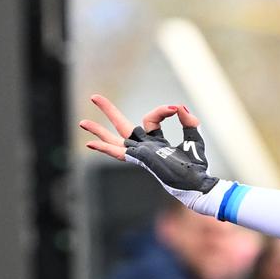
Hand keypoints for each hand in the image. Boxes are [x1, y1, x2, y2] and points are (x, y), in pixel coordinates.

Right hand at [80, 95, 230, 216]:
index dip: (161, 111)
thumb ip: (188, 122)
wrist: (197, 182)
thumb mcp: (193, 139)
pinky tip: (89, 144)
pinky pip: (120, 152)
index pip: (150, 119)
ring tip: (82, 122)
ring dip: (98, 130)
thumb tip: (179, 107)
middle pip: (122, 126)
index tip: (175, 109)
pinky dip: (105, 148)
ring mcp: (141, 154)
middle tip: (94, 96)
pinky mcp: (141, 159)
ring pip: (115, 139)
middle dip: (108, 111)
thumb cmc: (196, 166)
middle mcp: (145, 148)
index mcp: (156, 142)